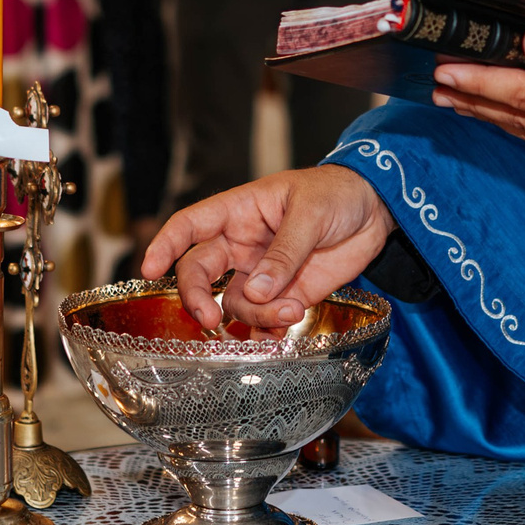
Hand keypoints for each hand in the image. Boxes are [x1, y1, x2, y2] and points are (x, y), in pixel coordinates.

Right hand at [140, 165, 395, 330]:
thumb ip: (284, 253)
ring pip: (235, 303)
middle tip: (209, 318)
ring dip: (254, 315)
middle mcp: (242, 245)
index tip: (149, 269)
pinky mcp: (286, 295)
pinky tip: (283, 329)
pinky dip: (267, 331)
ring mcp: (263, 274)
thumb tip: (255, 291)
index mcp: (239, 212)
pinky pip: (264, 320)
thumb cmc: (336, 193)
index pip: (189, 226)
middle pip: (200, 273)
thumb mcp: (310, 214)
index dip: (165, 245)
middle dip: (198, 298)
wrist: (376, 211)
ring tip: (290, 312)